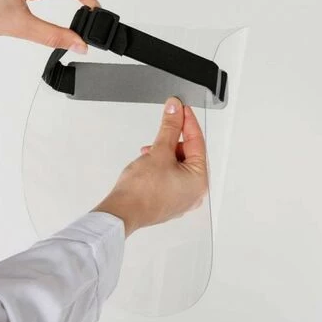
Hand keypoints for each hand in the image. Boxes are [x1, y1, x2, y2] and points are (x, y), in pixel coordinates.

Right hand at [93, 97, 207, 236]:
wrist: (122, 213)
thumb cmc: (141, 192)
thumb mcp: (159, 151)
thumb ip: (170, 127)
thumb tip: (175, 109)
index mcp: (199, 181)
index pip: (197, 142)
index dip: (188, 122)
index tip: (181, 108)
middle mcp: (194, 193)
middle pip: (189, 155)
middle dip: (173, 140)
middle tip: (163, 129)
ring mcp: (181, 199)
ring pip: (178, 166)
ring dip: (165, 153)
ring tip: (149, 152)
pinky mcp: (168, 201)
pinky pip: (170, 177)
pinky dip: (161, 166)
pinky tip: (148, 163)